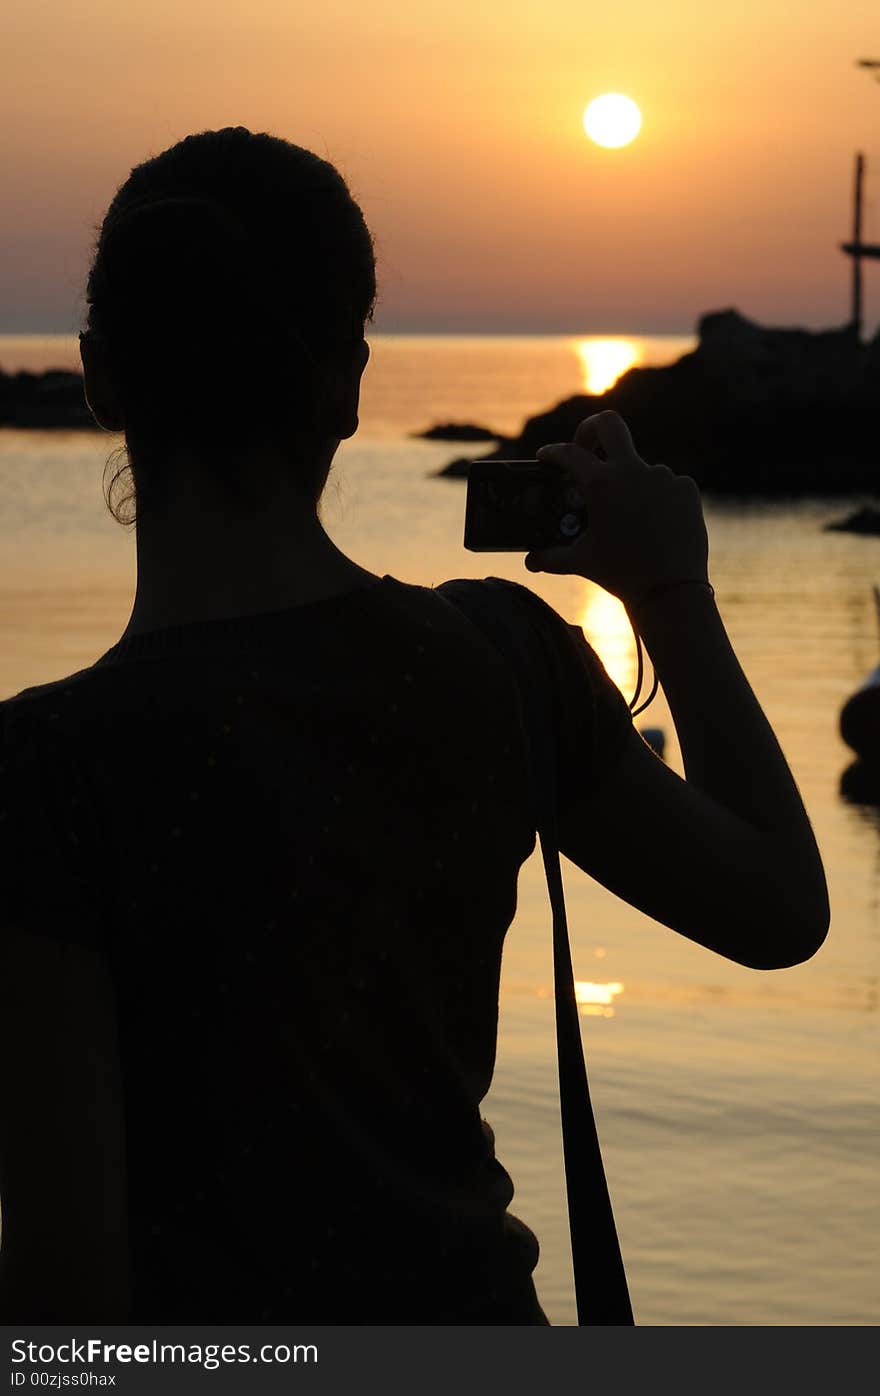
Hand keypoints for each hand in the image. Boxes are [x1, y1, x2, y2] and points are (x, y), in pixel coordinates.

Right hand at [524, 410, 709, 610]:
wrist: (670, 591)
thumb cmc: (621, 575)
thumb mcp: (581, 563)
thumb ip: (551, 558)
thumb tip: (530, 560)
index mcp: (601, 484)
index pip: (569, 454)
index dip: (553, 452)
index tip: (546, 456)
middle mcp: (632, 471)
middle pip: (609, 424)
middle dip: (592, 429)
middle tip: (586, 446)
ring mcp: (663, 476)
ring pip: (639, 467)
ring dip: (629, 482)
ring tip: (628, 516)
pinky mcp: (685, 488)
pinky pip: (666, 484)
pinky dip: (656, 497)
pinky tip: (654, 522)